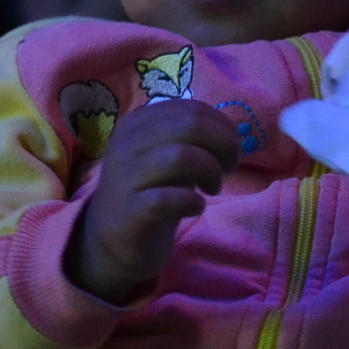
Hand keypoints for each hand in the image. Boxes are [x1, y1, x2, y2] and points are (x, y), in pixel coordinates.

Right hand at [65, 99, 239, 303]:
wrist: (113, 239)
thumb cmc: (150, 191)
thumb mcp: (170, 156)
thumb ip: (196, 138)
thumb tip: (235, 127)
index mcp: (137, 123)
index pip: (192, 109)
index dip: (222, 128)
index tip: (229, 151)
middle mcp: (126, 144)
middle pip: (191, 125)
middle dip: (223, 145)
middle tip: (228, 168)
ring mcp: (124, 178)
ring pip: (181, 156)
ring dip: (210, 171)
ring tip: (212, 188)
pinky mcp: (129, 212)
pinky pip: (168, 199)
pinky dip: (192, 201)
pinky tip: (196, 206)